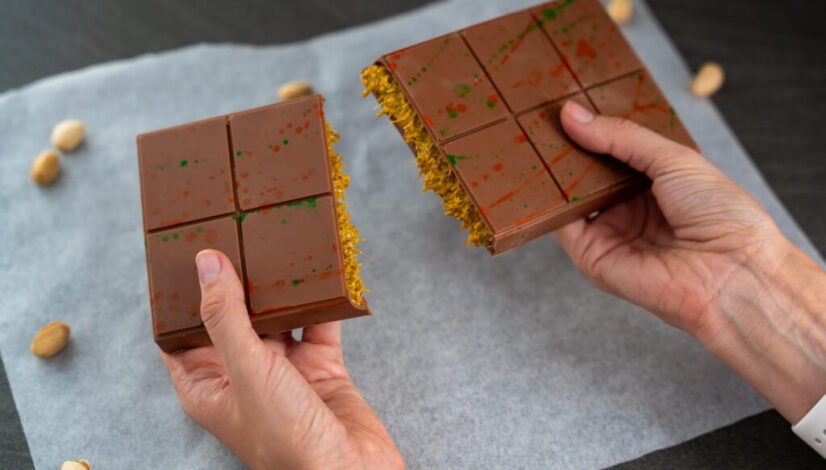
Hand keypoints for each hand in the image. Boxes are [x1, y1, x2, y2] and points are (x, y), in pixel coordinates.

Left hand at [160, 250, 403, 469]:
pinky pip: (317, 325)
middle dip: (235, 280)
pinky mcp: (320, 368)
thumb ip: (226, 316)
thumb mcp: (248, 370)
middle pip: (232, 317)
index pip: (182, 333)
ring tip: (277, 243)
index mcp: (209, 384)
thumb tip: (206, 264)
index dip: (179, 297)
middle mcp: (243, 375)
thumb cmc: (287, 440)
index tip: (182, 254)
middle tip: (236, 233)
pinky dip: (320, 301)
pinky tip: (321, 273)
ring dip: (279, 287)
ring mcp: (283, 372)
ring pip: (276, 317)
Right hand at [556, 100, 825, 422]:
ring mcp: (610, 233)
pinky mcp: (593, 257)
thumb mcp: (674, 158)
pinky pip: (562, 227)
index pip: (614, 152)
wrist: (732, 273)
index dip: (593, 130)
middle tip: (542, 118)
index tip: (569, 104)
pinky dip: (548, 205)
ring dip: (554, 174)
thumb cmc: (722, 215)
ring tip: (533, 138)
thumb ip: (621, 137)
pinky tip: (539, 177)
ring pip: (570, 199)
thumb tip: (573, 114)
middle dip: (568, 149)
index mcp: (656, 184)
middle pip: (588, 175)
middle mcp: (630, 209)